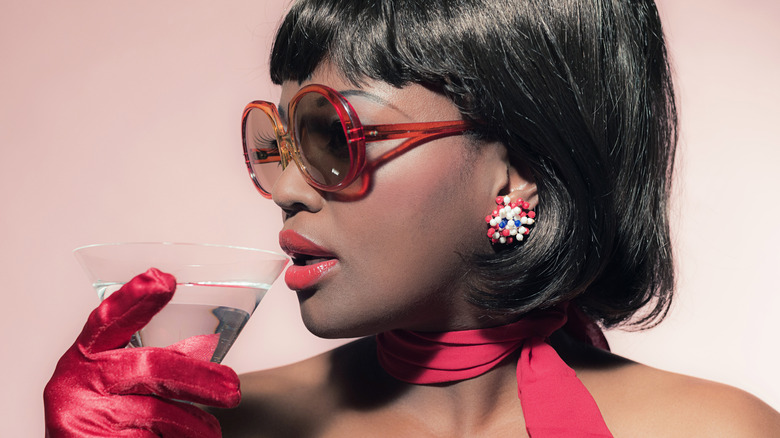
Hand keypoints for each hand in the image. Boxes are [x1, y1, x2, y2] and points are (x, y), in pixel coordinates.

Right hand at [44, 268, 240, 436]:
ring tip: (211, 430)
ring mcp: (81, 415)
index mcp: (85, 356)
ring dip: (194, 422)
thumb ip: (152, 363)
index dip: (134, 299)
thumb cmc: (105, 416)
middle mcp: (75, 381)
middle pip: (149, 366)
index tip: (162, 279)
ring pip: (157, 411)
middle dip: (198, 377)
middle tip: (231, 389)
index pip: (108, 320)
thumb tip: (204, 352)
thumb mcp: (119, 382)